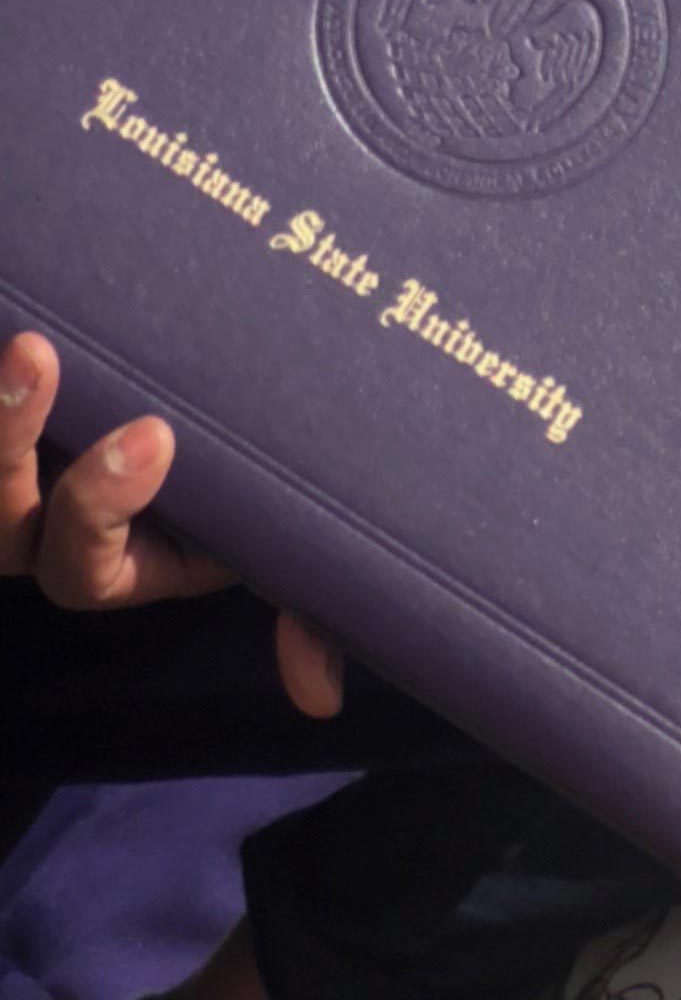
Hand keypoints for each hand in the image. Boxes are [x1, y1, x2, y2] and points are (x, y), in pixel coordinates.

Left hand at [1, 328, 343, 716]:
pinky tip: (6, 310)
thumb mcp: (281, 545)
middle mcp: (49, 524)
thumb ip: (303, 613)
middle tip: (40, 358)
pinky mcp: (20, 413)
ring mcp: (28, 463)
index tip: (154, 437)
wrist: (223, 397)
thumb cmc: (256, 485)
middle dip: (6, 444)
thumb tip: (320, 699)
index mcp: (115, 563)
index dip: (97, 510)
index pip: (79, 565)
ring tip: (20, 339)